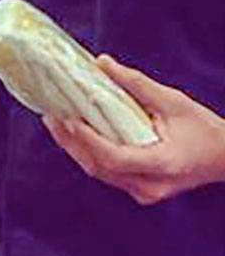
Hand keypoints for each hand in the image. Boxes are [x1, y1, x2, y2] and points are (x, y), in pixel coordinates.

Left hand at [41, 56, 224, 205]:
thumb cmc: (204, 128)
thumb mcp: (173, 101)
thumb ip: (135, 84)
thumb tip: (101, 62)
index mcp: (162, 164)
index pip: (114, 157)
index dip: (87, 139)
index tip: (67, 118)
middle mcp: (150, 185)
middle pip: (99, 167)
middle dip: (71, 141)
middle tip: (51, 114)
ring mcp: (145, 193)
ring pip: (99, 172)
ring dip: (75, 148)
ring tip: (56, 122)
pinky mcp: (140, 191)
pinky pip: (108, 173)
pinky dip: (90, 153)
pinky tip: (76, 136)